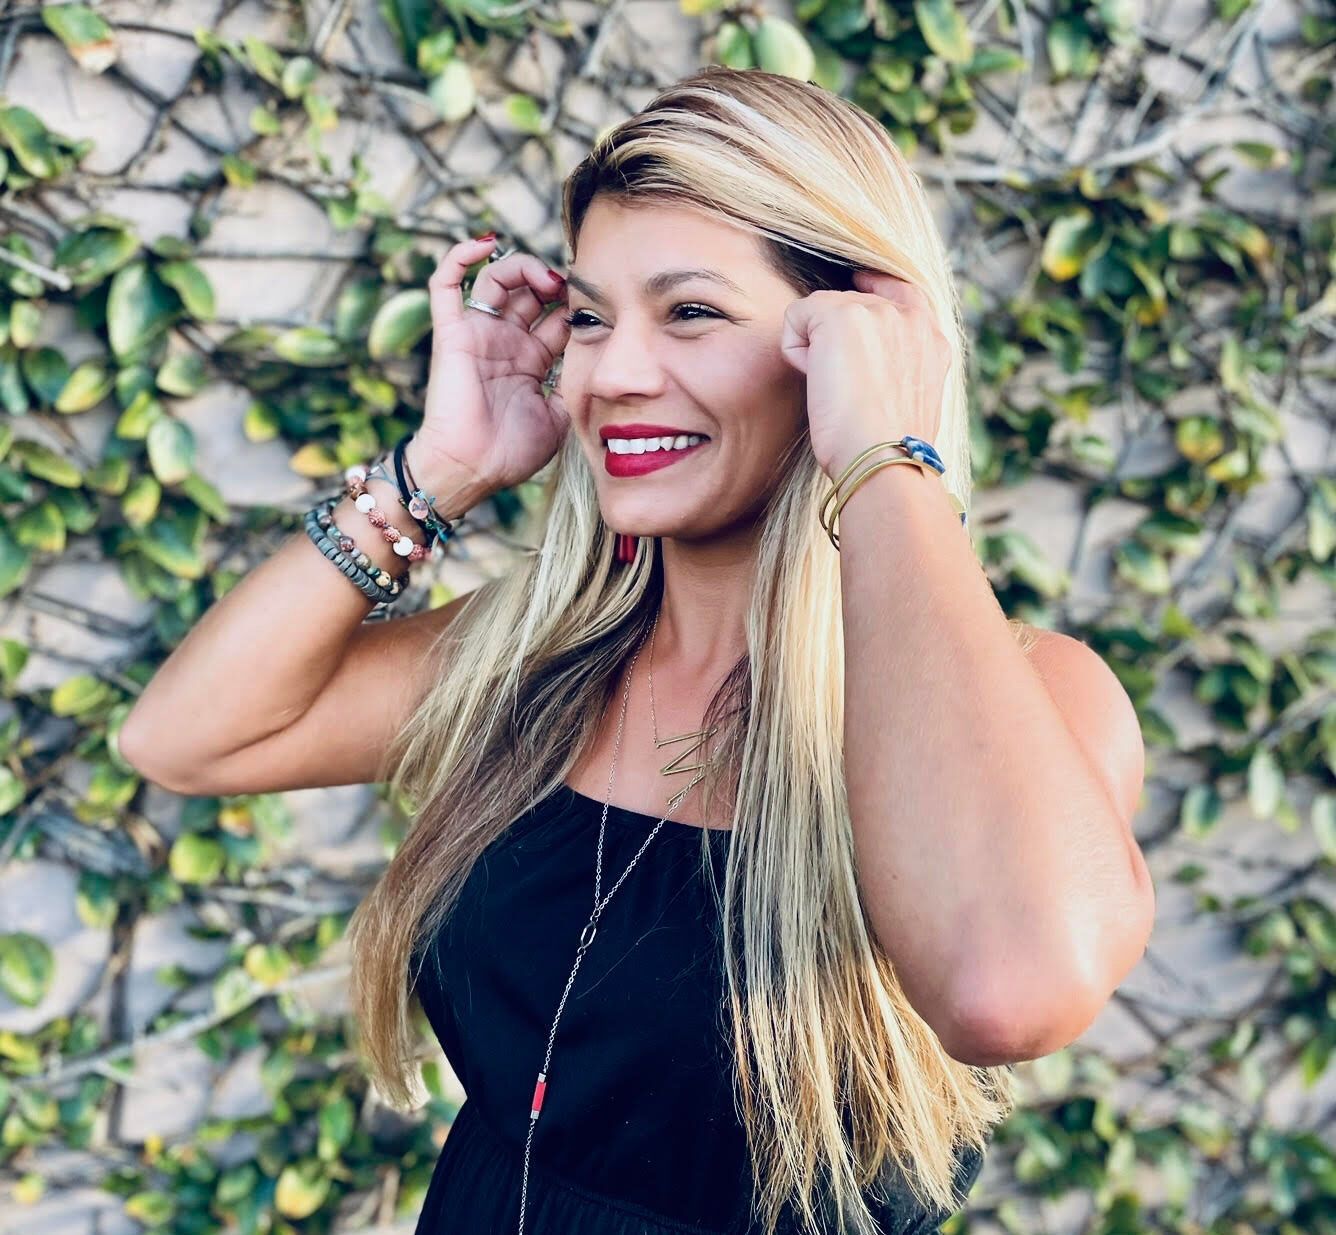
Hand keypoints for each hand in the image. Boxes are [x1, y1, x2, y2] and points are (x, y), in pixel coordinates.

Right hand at [410, 235, 572, 492]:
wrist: (472, 468)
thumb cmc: (511, 452)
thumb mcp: (559, 418)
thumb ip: (574, 387)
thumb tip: (597, 365)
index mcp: (530, 360)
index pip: (555, 315)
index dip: (575, 303)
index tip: (596, 300)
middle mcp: (505, 341)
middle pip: (529, 292)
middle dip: (552, 281)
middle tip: (570, 288)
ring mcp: (478, 334)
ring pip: (496, 279)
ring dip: (522, 267)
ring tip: (545, 280)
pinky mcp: (451, 333)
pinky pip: (446, 284)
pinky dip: (460, 256)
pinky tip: (485, 243)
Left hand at [779, 269, 950, 480]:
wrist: (885, 458)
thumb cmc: (890, 449)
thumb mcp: (910, 401)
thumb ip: (899, 369)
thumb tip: (866, 366)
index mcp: (932, 339)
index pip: (903, 291)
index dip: (875, 284)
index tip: (858, 283)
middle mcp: (910, 318)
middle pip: (852, 303)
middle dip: (836, 341)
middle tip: (846, 391)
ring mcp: (878, 311)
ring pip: (822, 311)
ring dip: (816, 350)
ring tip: (835, 391)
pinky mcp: (841, 314)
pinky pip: (796, 316)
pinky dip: (795, 352)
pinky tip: (816, 382)